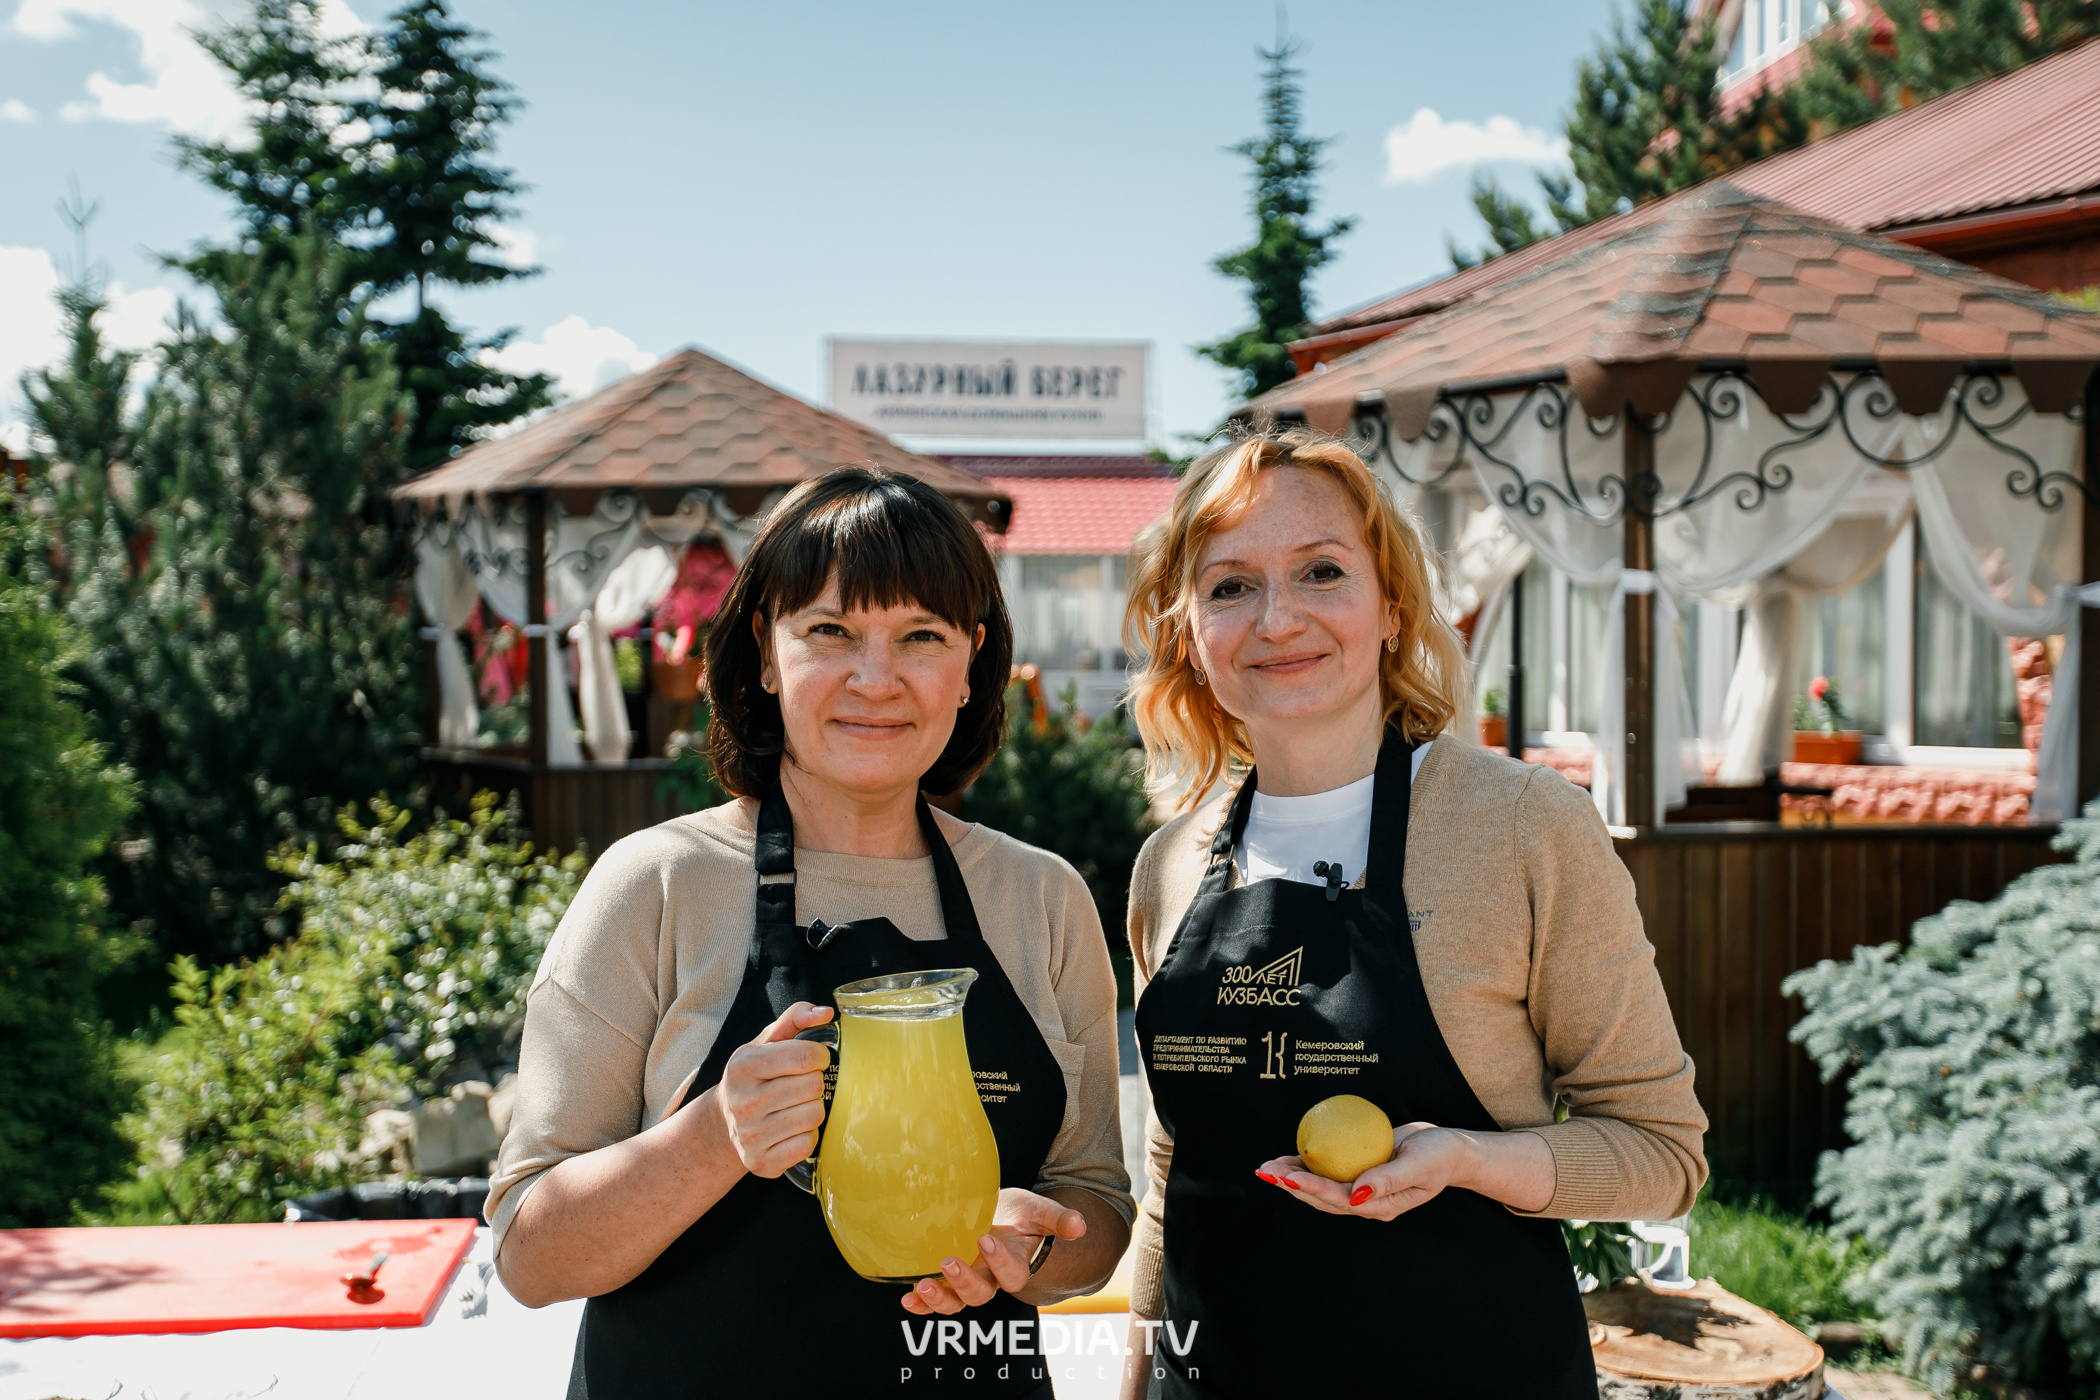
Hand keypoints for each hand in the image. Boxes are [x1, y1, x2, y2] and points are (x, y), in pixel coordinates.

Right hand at [715, 1001, 832, 1177]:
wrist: (723, 1122)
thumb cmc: (754, 1076)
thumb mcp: (766, 1042)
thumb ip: (795, 1018)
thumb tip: (826, 1013)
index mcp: (743, 1066)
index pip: (805, 1056)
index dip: (819, 1055)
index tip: (813, 1059)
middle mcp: (742, 1102)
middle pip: (813, 1086)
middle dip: (814, 1082)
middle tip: (800, 1085)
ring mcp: (750, 1136)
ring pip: (814, 1115)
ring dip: (813, 1108)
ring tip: (795, 1106)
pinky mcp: (761, 1162)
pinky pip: (808, 1144)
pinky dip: (807, 1135)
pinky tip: (791, 1128)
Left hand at [900, 1188, 1088, 1314]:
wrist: (1001, 1216)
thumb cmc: (1020, 1215)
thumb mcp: (1039, 1211)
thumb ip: (1058, 1220)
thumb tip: (1080, 1226)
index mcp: (1014, 1264)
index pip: (1012, 1275)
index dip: (1000, 1263)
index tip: (986, 1239)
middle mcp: (990, 1279)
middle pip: (980, 1295)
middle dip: (964, 1283)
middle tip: (950, 1261)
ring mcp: (967, 1282)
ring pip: (955, 1303)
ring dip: (938, 1299)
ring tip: (921, 1285)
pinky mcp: (947, 1279)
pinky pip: (934, 1300)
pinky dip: (920, 1303)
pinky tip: (906, 1297)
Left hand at [1255, 1121, 1469, 1221]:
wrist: (1449, 1150)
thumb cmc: (1438, 1155)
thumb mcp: (1420, 1165)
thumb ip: (1389, 1180)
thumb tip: (1356, 1195)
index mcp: (1380, 1206)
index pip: (1339, 1199)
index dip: (1311, 1189)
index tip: (1288, 1179)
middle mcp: (1366, 1201)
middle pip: (1322, 1198)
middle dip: (1292, 1187)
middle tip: (1265, 1172)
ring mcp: (1360, 1189)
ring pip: (1320, 1188)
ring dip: (1293, 1179)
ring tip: (1267, 1169)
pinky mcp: (1357, 1172)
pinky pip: (1328, 1171)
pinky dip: (1308, 1165)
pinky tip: (1288, 1158)